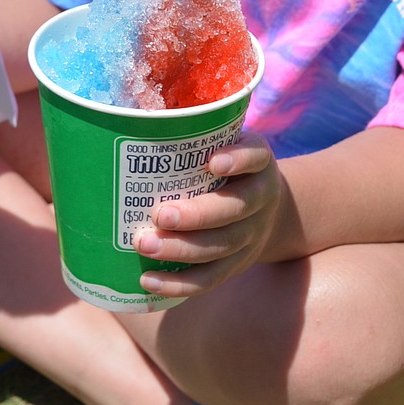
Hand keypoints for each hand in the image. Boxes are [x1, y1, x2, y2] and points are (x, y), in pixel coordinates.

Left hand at [133, 132, 283, 296]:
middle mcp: (260, 200)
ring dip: (180, 249)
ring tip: (144, 244)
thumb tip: (131, 120)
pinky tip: (148, 281)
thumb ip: (197, 135)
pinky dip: (179, 284)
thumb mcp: (229, 143)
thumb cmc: (230, 168)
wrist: (272, 212)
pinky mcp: (235, 265)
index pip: (255, 157)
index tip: (213, 162)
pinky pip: (209, 279)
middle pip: (233, 210)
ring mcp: (250, 237)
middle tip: (160, 214)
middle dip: (196, 215)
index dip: (238, 160)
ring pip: (219, 248)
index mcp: (259, 164)